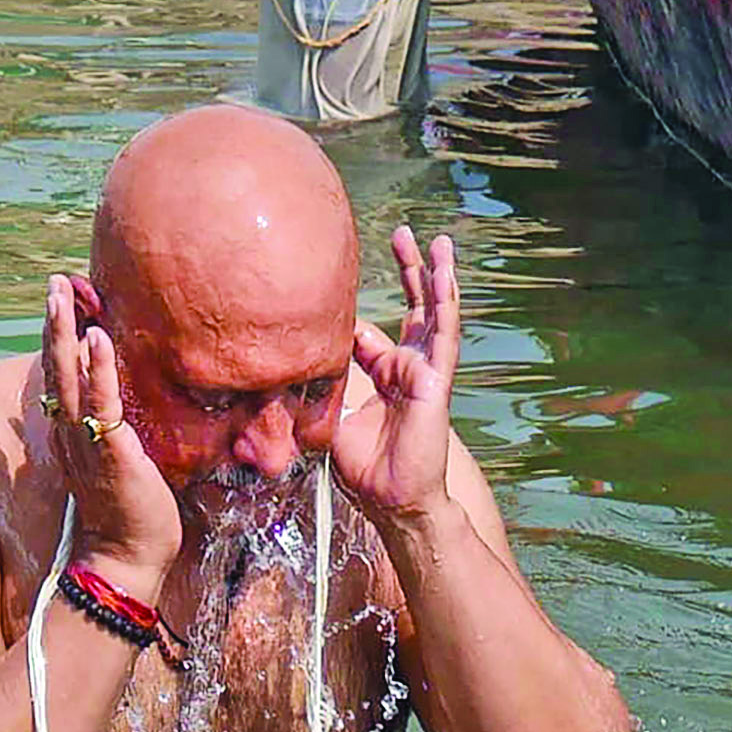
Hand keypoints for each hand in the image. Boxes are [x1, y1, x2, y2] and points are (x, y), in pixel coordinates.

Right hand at [40, 272, 182, 593]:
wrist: (127, 560)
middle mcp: (70, 433)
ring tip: (62, 293)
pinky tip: (97, 335)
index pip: (61, 377)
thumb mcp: (120, 464)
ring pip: (67, 377)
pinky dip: (98, 368)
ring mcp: (86, 441)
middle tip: (53, 283)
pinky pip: (101, 402)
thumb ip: (116, 435)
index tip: (63, 303)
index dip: (60, 339)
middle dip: (54, 322)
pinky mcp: (110, 451)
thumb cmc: (130, 516)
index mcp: (72, 435)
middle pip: (55, 367)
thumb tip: (126, 413)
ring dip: (64, 332)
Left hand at [332, 225, 462, 524]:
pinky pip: (444, 334)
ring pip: (434, 313)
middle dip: (408, 271)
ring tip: (437, 242)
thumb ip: (318, 384)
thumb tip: (285, 362)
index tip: (333, 278)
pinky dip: (445, 301)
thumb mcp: (329, 414)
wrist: (389, 498)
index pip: (370, 332)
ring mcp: (424, 371)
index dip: (354, 309)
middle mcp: (406, 367)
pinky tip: (445, 272)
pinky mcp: (436, 379)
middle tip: (402, 234)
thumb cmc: (361, 467)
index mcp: (382, 376)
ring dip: (435, 275)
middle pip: (411, 309)